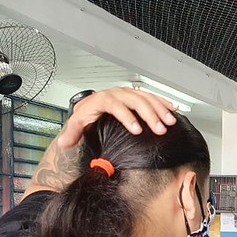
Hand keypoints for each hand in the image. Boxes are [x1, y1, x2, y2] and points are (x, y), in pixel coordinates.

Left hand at [58, 87, 177, 147]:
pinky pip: (151, 96)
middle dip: (149, 114)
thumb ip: (72, 132)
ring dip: (159, 109)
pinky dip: (163, 102)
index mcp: (102, 100)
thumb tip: (64, 143)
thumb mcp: (77, 122)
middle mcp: (116, 93)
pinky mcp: (136, 95)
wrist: (92, 103)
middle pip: (135, 100)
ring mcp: (128, 93)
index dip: (126, 117)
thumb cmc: (87, 114)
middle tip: (160, 128)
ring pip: (146, 97)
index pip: (115, 105)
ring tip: (169, 122)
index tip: (137, 129)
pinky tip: (172, 110)